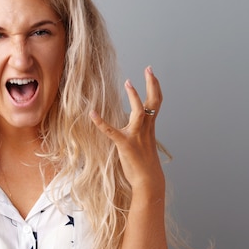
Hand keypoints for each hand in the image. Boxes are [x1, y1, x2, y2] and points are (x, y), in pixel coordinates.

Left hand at [90, 66, 163, 192]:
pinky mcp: (125, 144)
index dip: (154, 87)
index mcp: (150, 127)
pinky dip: (100, 122)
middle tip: (149, 68)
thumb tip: (133, 123)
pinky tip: (92, 114)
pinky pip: (111, 131)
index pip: (156, 102)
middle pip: (153, 102)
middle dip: (151, 84)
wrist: (148, 179)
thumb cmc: (144, 163)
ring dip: (134, 97)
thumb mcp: (144, 142)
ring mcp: (136, 135)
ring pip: (139, 112)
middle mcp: (146, 128)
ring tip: (128, 82)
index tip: (151, 74)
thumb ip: (139, 130)